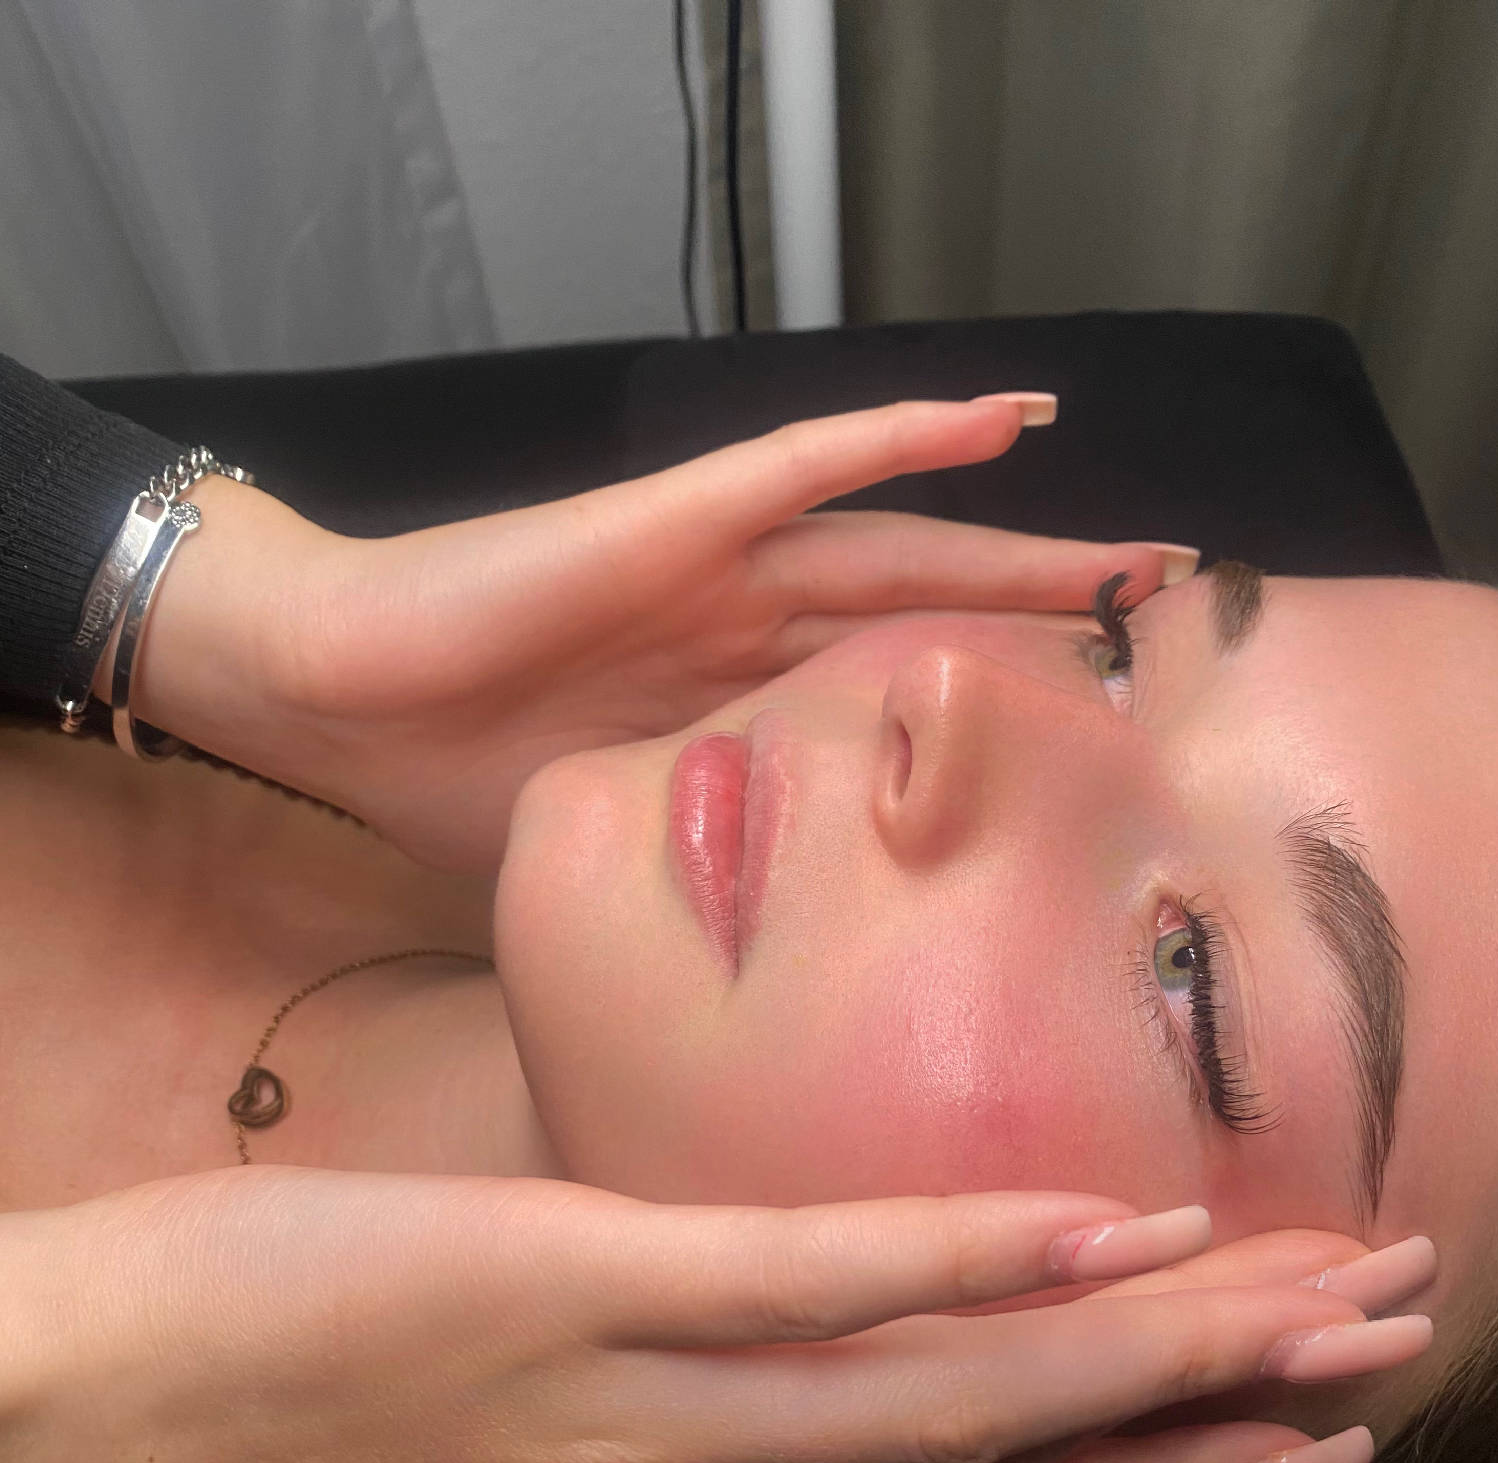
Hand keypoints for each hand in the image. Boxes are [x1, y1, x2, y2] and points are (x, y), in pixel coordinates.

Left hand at [0, 1174, 1420, 1462]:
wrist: (163, 1387)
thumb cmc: (393, 1419)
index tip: (1311, 1444)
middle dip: (1215, 1412)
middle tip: (1380, 1341)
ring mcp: (667, 1415)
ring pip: (953, 1390)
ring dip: (1147, 1337)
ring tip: (1300, 1283)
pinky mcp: (602, 1296)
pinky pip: (813, 1288)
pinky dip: (968, 1259)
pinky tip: (1098, 1229)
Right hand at [133, 396, 1198, 869]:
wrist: (336, 697)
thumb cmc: (450, 779)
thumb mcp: (610, 855)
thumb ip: (702, 888)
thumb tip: (769, 1006)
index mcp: (735, 716)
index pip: (888, 722)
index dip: (988, 742)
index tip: (1093, 780)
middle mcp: (746, 634)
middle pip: (926, 632)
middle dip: (1043, 646)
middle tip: (1161, 664)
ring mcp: (717, 570)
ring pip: (898, 547)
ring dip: (1018, 548)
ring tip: (1139, 560)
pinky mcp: (669, 521)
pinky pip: (802, 465)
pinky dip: (899, 437)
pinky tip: (1001, 421)